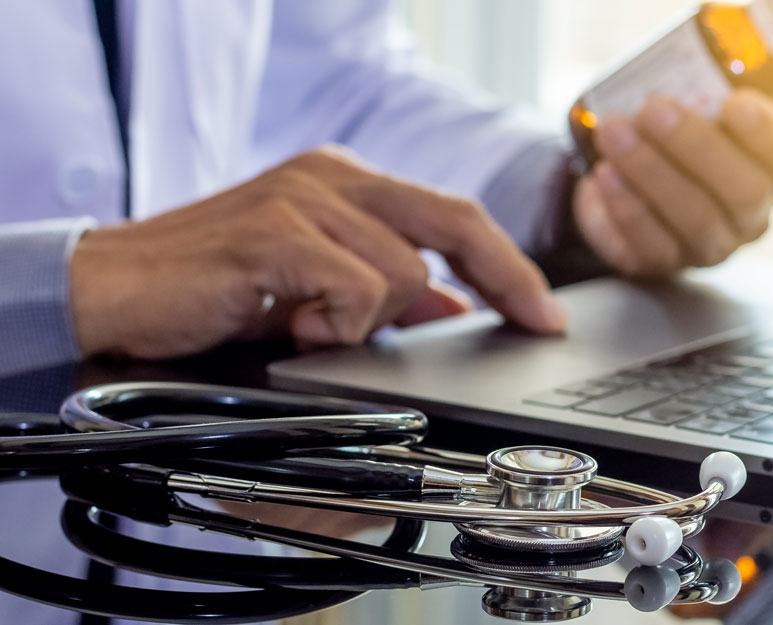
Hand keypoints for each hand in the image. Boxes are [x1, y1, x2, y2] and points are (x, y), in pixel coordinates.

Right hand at [70, 146, 566, 358]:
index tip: (542, 311)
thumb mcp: (315, 292)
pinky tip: (293, 326)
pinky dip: (336, 325)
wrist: (114, 289)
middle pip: (457, 221)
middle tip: (534, 321)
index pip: (454, 215)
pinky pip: (357, 287)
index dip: (508, 264)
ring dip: (370, 322)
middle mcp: (333, 177)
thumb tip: (451, 313)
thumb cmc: (214, 290)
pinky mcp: (277, 230)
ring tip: (310, 326)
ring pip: (407, 273)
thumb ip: (382, 296)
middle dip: (507, 278)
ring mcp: (306, 198)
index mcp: (347, 184)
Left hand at [573, 89, 772, 277]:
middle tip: (655, 109)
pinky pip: (651, 244)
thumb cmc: (682, 133)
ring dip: (651, 171)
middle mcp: (754, 215)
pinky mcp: (667, 263)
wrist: (632, 178)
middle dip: (696, 147)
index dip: (770, 137)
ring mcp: (714, 245)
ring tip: (615, 132)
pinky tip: (605, 174)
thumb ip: (710, 95)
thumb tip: (688, 72)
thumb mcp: (706, 108)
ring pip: (695, 217)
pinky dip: (626, 207)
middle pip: (744, 191)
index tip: (734, 103)